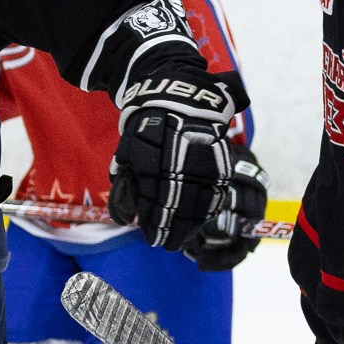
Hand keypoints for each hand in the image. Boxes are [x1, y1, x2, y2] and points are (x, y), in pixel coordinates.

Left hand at [106, 73, 263, 252]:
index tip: (152, 239)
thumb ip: (126, 184)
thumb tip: (126, 216)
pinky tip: (201, 220)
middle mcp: (180, 166)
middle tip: (168, 245)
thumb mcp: (127, 153)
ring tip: (183, 238)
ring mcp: (202, 164)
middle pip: (179, 208)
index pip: (156, 204)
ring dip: (191, 226)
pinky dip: (208, 210)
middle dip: (172, 230)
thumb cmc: (145, 128)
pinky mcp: (218, 161)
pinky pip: (216, 192)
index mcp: (154, 164)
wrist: (176, 97)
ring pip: (199, 204)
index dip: (155, 225)